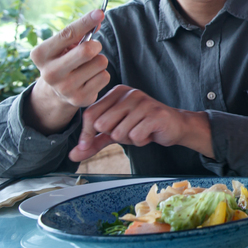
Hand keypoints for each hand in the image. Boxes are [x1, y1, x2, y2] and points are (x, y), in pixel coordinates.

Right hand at [28, 10, 109, 132]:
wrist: (56, 92)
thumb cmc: (63, 60)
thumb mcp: (63, 45)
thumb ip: (79, 31)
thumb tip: (98, 17)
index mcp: (41, 54)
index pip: (67, 34)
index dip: (86, 22)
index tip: (100, 12)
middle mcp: (50, 73)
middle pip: (87, 51)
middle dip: (96, 46)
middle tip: (93, 48)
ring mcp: (65, 88)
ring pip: (100, 63)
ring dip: (99, 61)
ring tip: (88, 66)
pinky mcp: (80, 99)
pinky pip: (105, 77)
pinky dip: (102, 74)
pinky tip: (90, 78)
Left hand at [70, 85, 207, 161]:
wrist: (174, 126)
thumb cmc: (142, 126)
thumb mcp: (115, 131)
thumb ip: (94, 141)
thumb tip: (73, 154)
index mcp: (117, 92)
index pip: (90, 113)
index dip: (86, 133)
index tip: (87, 145)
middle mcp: (130, 93)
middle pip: (103, 124)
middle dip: (113, 135)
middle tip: (127, 131)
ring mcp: (144, 102)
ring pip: (119, 132)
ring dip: (129, 139)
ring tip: (140, 131)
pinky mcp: (156, 114)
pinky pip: (135, 137)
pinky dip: (141, 141)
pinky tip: (149, 133)